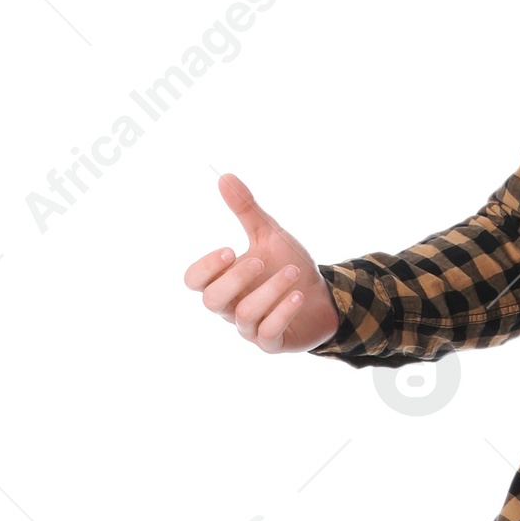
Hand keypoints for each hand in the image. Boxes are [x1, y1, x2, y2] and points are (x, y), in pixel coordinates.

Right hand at [183, 173, 339, 352]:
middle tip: (261, 259)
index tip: (229, 248)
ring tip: (293, 272)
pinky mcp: (273, 343)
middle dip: (235, 278)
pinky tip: (299, 295)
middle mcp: (231, 307)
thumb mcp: (270, 235)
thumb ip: (246, 211)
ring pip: (244, 316)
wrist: (325, 296)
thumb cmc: (289, 266)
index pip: (194, 281)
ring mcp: (251, 328)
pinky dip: (283, 312)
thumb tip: (224, 177)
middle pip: (212, 300)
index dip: (205, 267)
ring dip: (270, 291)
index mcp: (224, 281)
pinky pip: (269, 333)